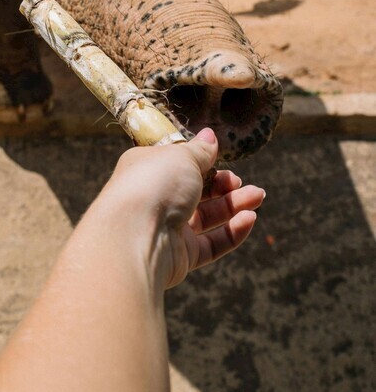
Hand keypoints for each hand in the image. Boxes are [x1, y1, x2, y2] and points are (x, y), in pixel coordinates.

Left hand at [98, 128, 264, 290]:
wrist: (134, 236)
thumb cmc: (153, 185)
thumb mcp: (181, 157)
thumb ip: (199, 150)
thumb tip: (209, 136)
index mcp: (147, 170)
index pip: (176, 164)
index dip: (200, 160)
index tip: (221, 156)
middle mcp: (155, 198)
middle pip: (195, 191)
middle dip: (223, 185)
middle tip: (241, 182)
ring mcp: (167, 228)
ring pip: (207, 217)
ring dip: (234, 206)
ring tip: (258, 196)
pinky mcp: (180, 256)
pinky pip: (211, 244)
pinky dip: (232, 232)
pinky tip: (249, 219)